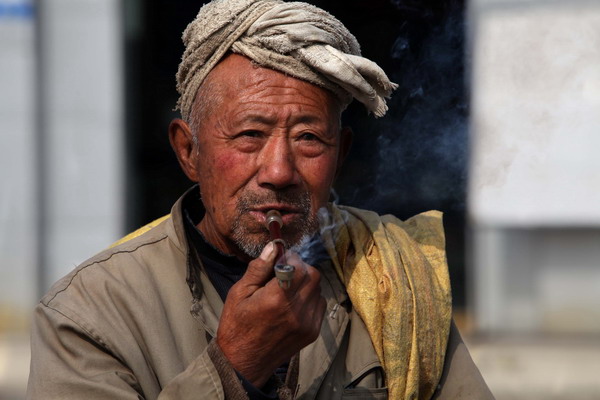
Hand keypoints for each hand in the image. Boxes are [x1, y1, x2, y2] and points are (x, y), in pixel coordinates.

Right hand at [216, 242, 326, 386]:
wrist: (243, 363)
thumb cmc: (237, 326)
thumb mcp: (239, 293)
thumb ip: (258, 269)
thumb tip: (274, 247)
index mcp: (276, 299)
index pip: (299, 266)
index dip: (291, 258)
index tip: (281, 260)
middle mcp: (296, 311)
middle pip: (313, 275)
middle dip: (301, 268)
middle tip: (285, 272)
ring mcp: (307, 323)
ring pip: (318, 289)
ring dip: (306, 284)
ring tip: (287, 291)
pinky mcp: (312, 332)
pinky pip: (319, 305)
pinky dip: (310, 299)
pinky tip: (293, 304)